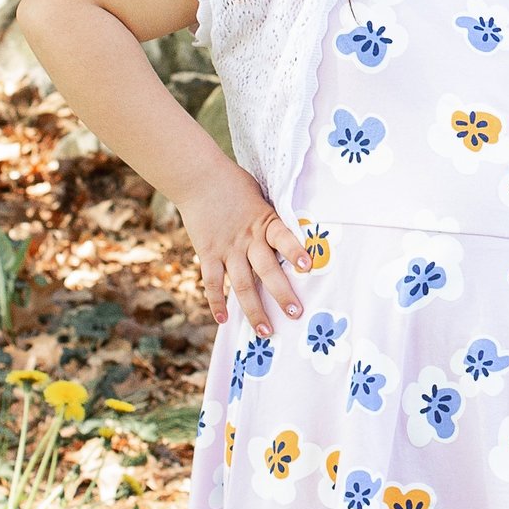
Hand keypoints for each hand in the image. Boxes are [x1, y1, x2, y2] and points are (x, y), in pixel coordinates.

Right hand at [182, 163, 309, 334]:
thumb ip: (275, 219)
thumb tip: (299, 232)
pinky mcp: (208, 254)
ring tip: (265, 331)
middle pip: (267, 271)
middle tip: (295, 314)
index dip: (295, 251)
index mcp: (265, 222)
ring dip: (254, 309)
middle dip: (282, 294)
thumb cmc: (236, 185)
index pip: (283, 237)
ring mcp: (227, 249)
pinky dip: (217, 302)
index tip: (309, 266)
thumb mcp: (263, 197)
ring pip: (242, 285)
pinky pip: (213, 282)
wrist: (199, 178)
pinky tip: (223, 320)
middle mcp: (247, 239)